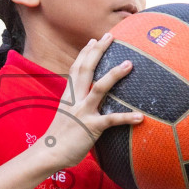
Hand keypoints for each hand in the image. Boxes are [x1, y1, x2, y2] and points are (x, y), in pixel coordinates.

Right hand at [40, 34, 144, 170]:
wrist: (48, 153)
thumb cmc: (58, 136)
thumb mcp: (65, 114)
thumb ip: (75, 105)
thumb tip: (85, 102)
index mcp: (69, 96)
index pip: (76, 69)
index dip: (85, 53)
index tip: (93, 40)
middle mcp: (75, 99)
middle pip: (86, 69)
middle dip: (98, 51)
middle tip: (110, 35)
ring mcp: (83, 112)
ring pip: (100, 88)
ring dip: (114, 75)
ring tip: (129, 64)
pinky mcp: (91, 127)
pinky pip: (111, 120)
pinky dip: (126, 118)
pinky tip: (140, 117)